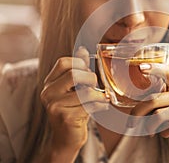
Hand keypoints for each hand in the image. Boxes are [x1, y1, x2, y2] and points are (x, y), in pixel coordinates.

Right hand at [40, 47, 109, 161]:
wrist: (67, 138)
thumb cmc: (73, 110)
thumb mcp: (74, 89)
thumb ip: (78, 70)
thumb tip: (83, 50)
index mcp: (50, 83)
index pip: (63, 62)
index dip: (80, 63)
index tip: (88, 72)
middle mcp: (48, 93)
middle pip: (73, 74)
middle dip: (91, 78)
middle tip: (95, 86)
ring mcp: (55, 106)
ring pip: (85, 92)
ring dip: (98, 95)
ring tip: (101, 98)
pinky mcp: (65, 118)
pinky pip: (89, 106)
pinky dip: (101, 105)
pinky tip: (101, 106)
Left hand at [128, 63, 168, 161]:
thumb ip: (158, 103)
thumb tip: (133, 109)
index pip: (168, 72)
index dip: (154, 68)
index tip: (139, 67)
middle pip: (154, 100)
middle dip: (137, 112)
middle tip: (130, 124)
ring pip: (160, 115)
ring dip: (149, 126)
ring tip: (149, 132)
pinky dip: (163, 132)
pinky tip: (164, 134)